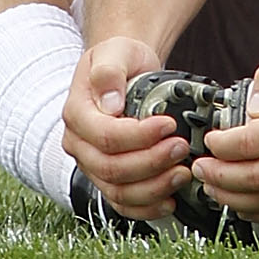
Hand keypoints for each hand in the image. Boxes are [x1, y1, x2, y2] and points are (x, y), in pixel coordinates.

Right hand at [61, 36, 187, 217]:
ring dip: (153, 187)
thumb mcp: (115, 51)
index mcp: (76, 113)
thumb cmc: (119, 59)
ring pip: (118, 192)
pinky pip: (122, 204)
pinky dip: (146, 208)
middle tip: (180, 147)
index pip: (106, 137)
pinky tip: (169, 200)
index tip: (169, 124)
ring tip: (182, 172)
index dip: (139, 136)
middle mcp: (79, 144)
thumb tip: (110, 103)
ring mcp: (91, 165)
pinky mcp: (106, 180)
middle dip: (151, 162)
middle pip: (112, 169)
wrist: (122, 70)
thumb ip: (109, 73)